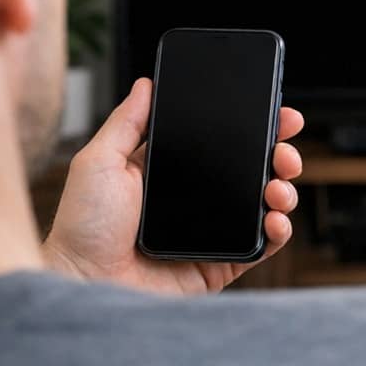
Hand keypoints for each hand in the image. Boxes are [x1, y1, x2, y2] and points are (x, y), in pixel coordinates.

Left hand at [41, 78, 304, 294]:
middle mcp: (197, 199)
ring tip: (278, 187)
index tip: (275, 112)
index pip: (222, 142)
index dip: (253, 126)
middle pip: (252, 169)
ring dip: (283, 190)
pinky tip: (275, 219)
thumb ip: (126, 122)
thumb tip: (146, 84)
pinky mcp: (220, 262)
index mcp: (172, 170)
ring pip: (264, 204)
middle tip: (283, 151)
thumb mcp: (98, 161)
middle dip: (279, 154)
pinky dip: (279, 231)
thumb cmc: (81, 227)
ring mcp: (211, 230)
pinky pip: (261, 245)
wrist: (83, 282)